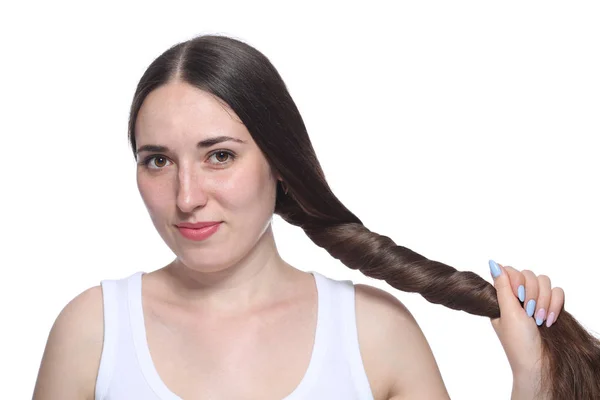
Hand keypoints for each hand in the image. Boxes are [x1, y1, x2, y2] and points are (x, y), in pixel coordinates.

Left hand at [488, 260, 564, 395]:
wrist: (538, 363)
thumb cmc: (518, 342)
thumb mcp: (507, 313)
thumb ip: (502, 287)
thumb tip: (492, 263)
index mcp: (503, 297)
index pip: (511, 271)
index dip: (516, 280)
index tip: (517, 297)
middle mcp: (519, 297)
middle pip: (529, 274)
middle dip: (531, 294)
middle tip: (529, 313)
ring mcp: (536, 300)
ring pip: (545, 281)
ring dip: (543, 301)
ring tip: (539, 320)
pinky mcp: (551, 306)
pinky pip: (558, 292)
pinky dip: (555, 305)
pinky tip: (549, 320)